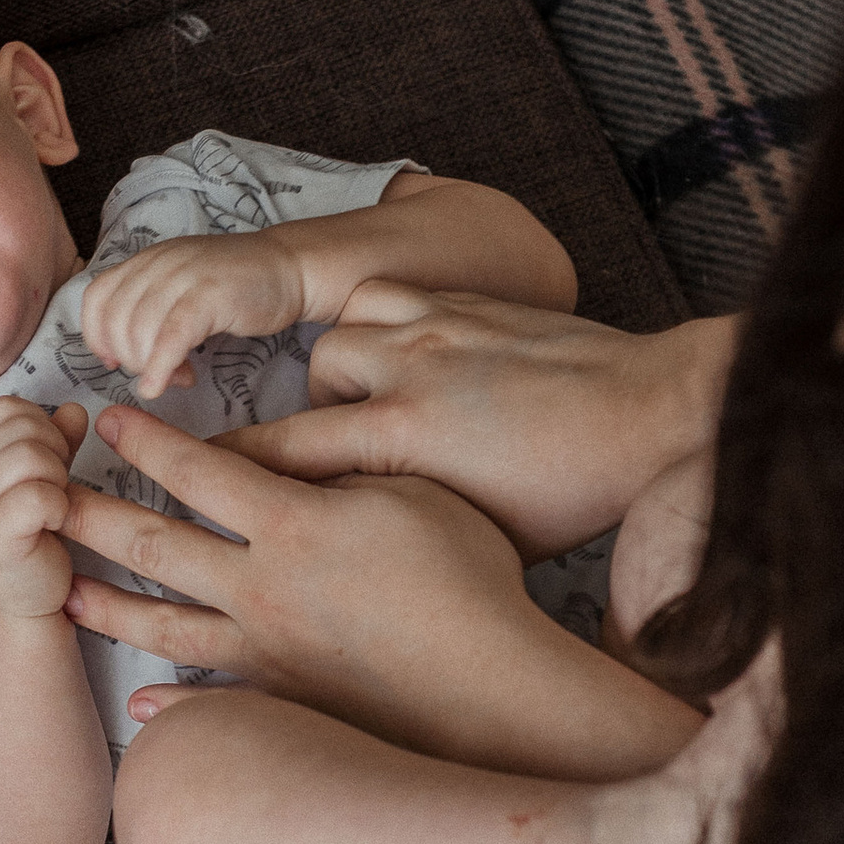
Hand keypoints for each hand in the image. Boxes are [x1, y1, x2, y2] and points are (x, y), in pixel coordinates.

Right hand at [0, 397, 87, 622]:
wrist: (24, 599)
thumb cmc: (35, 536)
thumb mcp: (46, 478)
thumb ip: (58, 441)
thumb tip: (74, 410)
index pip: (8, 407)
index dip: (41, 423)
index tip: (52, 459)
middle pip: (23, 425)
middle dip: (54, 449)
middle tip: (56, 486)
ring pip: (29, 456)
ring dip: (58, 478)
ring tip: (55, 505)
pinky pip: (37, 496)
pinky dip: (58, 506)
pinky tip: (55, 524)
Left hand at [61, 405, 703, 775]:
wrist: (494, 688)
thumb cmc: (470, 579)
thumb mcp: (413, 494)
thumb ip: (343, 472)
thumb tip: (295, 461)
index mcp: (293, 522)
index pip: (200, 470)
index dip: (148, 442)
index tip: (108, 420)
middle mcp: (261, 588)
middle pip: (154, 544)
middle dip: (90, 514)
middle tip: (42, 495)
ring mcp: (265, 651)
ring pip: (161, 624)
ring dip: (103, 603)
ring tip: (59, 590)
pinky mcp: (283, 700)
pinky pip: (211, 698)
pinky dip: (172, 704)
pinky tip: (141, 706)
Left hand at [76, 229, 307, 401]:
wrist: (292, 267)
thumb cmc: (239, 285)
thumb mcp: (182, 285)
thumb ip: (150, 308)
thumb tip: (118, 353)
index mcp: (147, 260)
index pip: (96, 298)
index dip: (97, 337)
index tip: (114, 361)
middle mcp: (159, 263)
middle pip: (115, 322)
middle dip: (130, 359)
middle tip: (158, 373)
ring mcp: (184, 276)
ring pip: (139, 331)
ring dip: (151, 367)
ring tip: (179, 377)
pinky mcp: (210, 295)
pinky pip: (170, 337)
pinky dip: (160, 368)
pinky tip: (164, 386)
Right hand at [216, 284, 740, 559]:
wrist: (655, 413)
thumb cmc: (578, 495)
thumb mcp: (484, 537)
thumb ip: (405, 529)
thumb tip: (351, 548)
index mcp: (405, 442)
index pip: (285, 456)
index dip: (227, 471)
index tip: (188, 480)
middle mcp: (408, 376)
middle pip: (307, 387)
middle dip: (298, 421)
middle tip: (311, 449)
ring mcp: (436, 329)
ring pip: (343, 331)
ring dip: (343, 367)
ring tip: (365, 400)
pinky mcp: (465, 303)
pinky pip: (389, 295)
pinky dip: (382, 323)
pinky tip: (401, 355)